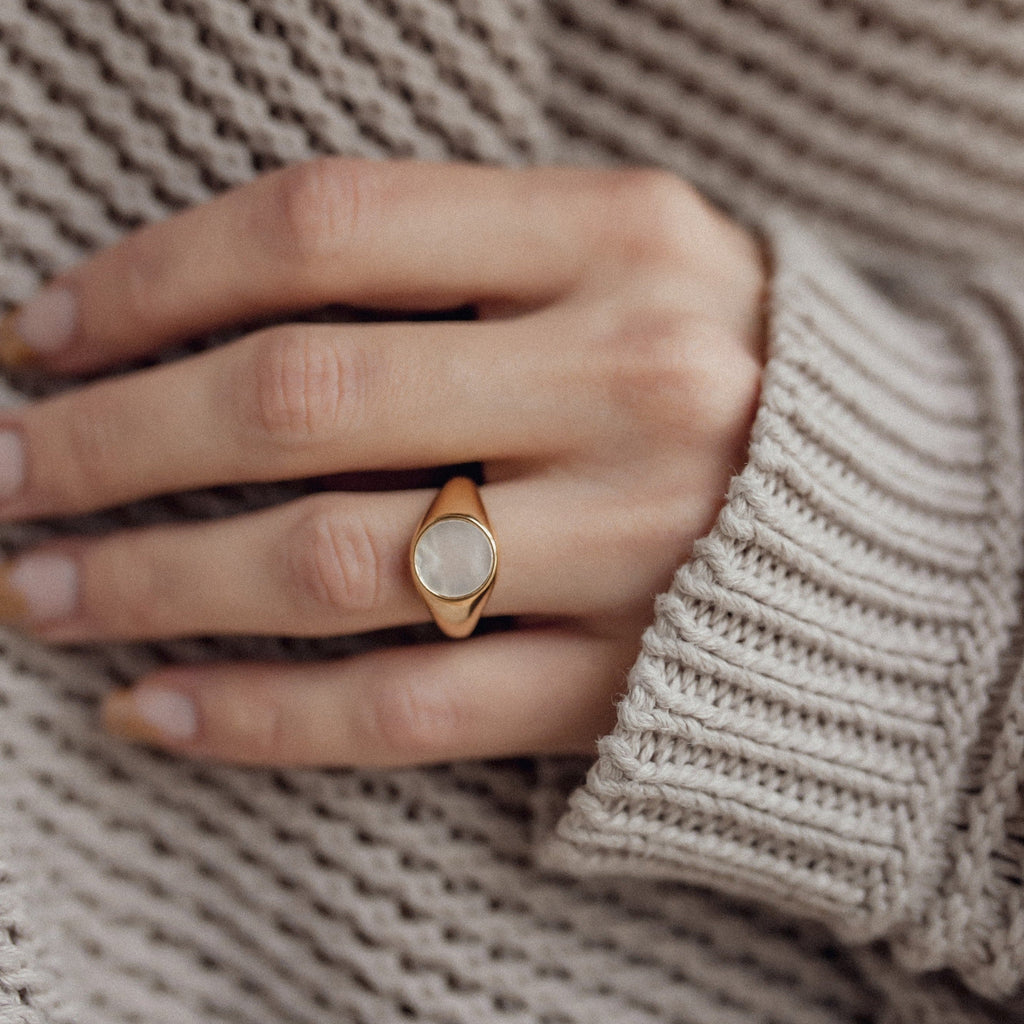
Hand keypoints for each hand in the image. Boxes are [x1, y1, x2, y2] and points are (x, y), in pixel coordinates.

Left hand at [0, 160, 764, 765]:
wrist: (886, 517)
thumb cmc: (715, 364)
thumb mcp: (609, 261)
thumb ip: (438, 262)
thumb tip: (193, 320)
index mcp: (621, 238)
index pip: (327, 225)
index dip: (149, 278)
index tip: (38, 335)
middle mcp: (633, 382)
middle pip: (304, 397)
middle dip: (109, 438)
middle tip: (5, 472)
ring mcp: (635, 543)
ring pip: (339, 567)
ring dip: (152, 584)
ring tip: (40, 595)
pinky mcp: (624, 678)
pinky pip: (412, 710)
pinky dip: (261, 717)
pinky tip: (154, 709)